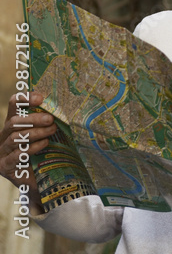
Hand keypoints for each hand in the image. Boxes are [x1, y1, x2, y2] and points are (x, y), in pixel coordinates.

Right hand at [0, 92, 55, 207]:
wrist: (36, 182)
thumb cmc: (40, 154)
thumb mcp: (42, 134)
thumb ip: (44, 122)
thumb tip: (57, 108)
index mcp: (12, 124)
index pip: (14, 105)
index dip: (24, 98)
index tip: (40, 98)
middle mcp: (3, 136)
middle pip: (13, 122)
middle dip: (33, 118)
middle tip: (50, 119)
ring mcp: (1, 152)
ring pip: (15, 137)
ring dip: (36, 132)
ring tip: (52, 130)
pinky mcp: (4, 166)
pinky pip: (16, 154)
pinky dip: (32, 147)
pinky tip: (44, 144)